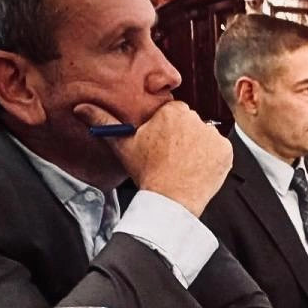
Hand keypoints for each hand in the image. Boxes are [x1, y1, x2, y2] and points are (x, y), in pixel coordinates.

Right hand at [73, 100, 231, 216]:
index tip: (162, 146)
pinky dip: (212, 159)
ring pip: (204, 138)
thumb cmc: (147, 172)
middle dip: (183, 138)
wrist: (171, 200)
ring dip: (198, 148)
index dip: (166, 132)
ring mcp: (213, 135)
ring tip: (184, 166)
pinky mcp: (226, 151)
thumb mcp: (122, 145)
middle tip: (172, 158)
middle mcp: (196, 118)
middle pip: (190, 125)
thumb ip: (103, 122)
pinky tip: (197, 169)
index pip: (172, 116)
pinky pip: (219, 151)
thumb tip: (81, 108)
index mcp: (172, 111)